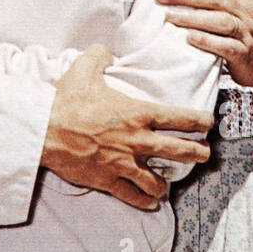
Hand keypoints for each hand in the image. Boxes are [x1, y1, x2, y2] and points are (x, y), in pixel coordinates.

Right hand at [41, 45, 212, 210]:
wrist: (43, 130)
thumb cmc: (65, 101)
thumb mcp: (83, 69)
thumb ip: (99, 55)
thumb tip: (106, 50)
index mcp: (136, 114)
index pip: (178, 118)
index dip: (199, 121)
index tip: (209, 122)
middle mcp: (135, 140)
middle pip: (178, 151)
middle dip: (197, 153)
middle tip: (204, 154)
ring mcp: (123, 163)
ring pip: (157, 181)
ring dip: (166, 183)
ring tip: (168, 183)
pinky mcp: (107, 180)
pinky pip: (133, 195)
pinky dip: (144, 200)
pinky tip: (150, 202)